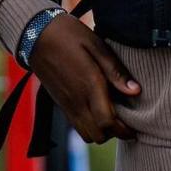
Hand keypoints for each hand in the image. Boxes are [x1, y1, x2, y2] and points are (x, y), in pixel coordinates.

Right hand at [31, 13, 140, 142]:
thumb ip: (115, 71)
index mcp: (89, 85)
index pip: (107, 122)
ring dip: (101, 132)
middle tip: (126, 122)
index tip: (135, 128)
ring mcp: (66, 104)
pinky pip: (77, 126)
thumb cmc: (69, 35)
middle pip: (98, 135)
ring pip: (86, 135)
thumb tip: (135, 91)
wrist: (35, 35)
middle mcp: (76, 100)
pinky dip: (90, 127)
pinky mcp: (60, 104)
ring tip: (112, 118)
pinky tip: (97, 111)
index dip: (124, 130)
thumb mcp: (96, 45)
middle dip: (115, 133)